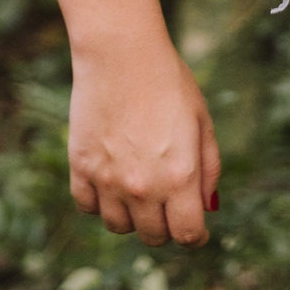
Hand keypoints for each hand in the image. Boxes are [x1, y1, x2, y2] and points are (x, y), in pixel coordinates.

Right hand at [68, 38, 220, 246]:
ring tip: (139, 189)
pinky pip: (88, 206)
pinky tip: (112, 179)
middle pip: (153, 236)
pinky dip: (100, 202)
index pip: (187, 235)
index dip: (196, 236)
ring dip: (132, 216)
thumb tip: (208, 208)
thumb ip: (209, 168)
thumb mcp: (201, 121)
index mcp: (179, 177)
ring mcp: (108, 179)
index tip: (196, 229)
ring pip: (119, 226)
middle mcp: (143, 186)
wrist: (121, 52)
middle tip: (168, 204)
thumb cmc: (169, 82)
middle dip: (165, 226)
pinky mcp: (81, 167)